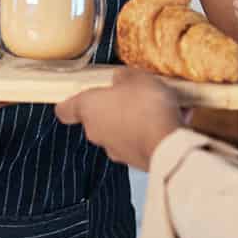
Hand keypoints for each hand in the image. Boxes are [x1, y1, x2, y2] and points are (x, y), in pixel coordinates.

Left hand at [56, 66, 185, 171]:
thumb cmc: (146, 109)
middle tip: (131, 94)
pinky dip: (152, 133)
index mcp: (89, 109)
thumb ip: (124, 77)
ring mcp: (115, 149)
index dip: (70, 103)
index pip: (66, 109)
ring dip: (135, 121)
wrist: (167, 145)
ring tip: (158, 108)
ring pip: (121, 131)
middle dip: (114, 107)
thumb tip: (121, 78)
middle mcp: (96, 132)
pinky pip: (141, 142)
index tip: (75, 97)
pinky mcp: (135, 161)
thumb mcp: (136, 77)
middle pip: (98, 118)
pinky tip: (172, 121)